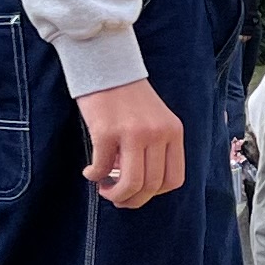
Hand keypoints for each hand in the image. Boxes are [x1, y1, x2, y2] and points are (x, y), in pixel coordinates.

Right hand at [79, 79, 187, 208]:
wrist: (107, 65)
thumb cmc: (129, 96)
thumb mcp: (156, 119)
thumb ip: (155, 148)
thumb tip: (138, 185)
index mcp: (173, 132)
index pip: (174, 179)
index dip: (155, 194)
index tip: (139, 192)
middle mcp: (157, 133)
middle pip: (151, 185)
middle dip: (132, 199)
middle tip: (117, 197)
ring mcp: (133, 133)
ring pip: (131, 183)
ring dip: (115, 193)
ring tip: (104, 188)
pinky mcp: (107, 131)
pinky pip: (102, 167)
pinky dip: (94, 176)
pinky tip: (90, 171)